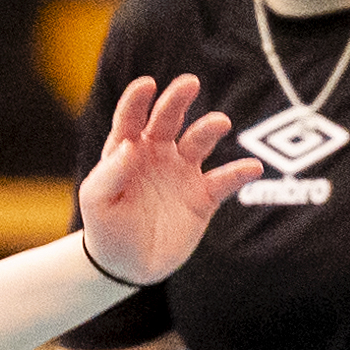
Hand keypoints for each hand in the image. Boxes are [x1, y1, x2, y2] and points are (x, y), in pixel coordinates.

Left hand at [73, 72, 257, 289]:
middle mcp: (158, 153)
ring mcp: (183, 173)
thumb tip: (130, 147)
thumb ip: (110, 173)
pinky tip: (252, 167)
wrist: (127, 266)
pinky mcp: (203, 197)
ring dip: (209, 129)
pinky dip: (239, 173)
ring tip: (220, 123)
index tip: (147, 85)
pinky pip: (224, 181)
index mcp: (127, 149)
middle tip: (190, 83)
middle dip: (178, 100)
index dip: (138, 100)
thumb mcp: (97, 201)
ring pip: (199, 142)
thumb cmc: (106, 228)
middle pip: (169, 119)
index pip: (131, 118)